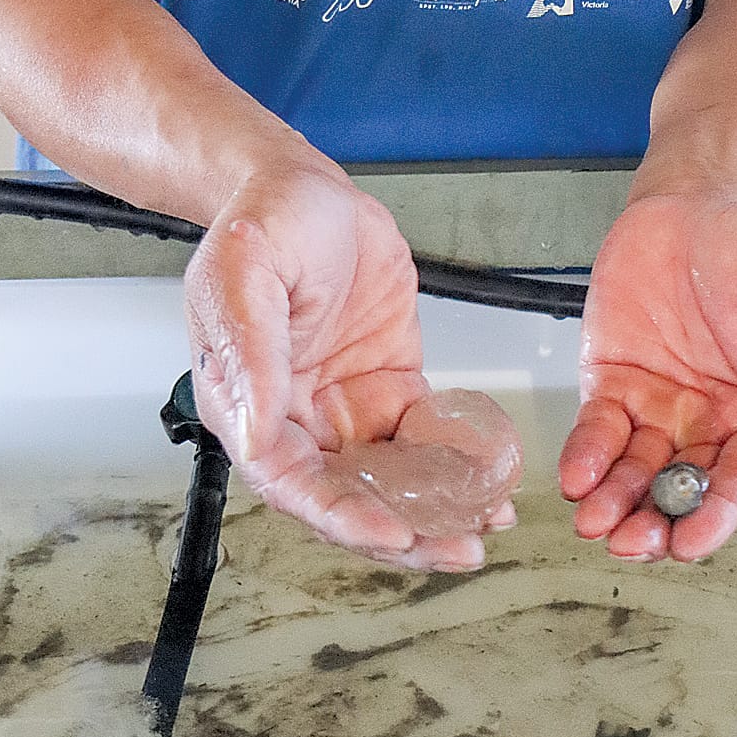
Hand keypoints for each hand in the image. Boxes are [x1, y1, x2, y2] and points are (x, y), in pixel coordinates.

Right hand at [184, 162, 519, 570]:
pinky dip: (455, 463)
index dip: (342, 515)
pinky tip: (492, 478)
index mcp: (248, 406)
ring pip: (388, 481)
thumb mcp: (245, 273)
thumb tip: (255, 435)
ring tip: (487, 529)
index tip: (393, 533)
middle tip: (460, 551)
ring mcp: (343, 407)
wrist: (304, 185)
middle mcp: (295, 420)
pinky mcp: (386, 386)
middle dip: (402, 533)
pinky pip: (421, 437)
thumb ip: (250, 351)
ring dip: (433, 511)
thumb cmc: (263, 221)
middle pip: (346, 498)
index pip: (292, 483)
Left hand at [559, 193, 736, 560]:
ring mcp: (660, 406)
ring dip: (617, 503)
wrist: (699, 196)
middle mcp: (712, 423)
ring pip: (637, 473)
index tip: (694, 539)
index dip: (719, 514)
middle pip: (685, 491)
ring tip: (596, 521)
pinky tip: (577, 475)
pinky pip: (598, 431)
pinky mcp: (614, 382)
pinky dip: (586, 457)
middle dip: (659, 523)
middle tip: (635, 541)